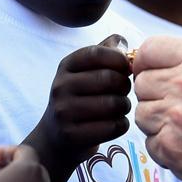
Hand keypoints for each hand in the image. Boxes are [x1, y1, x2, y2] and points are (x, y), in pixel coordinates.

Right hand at [27, 37, 131, 181]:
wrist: (55, 137)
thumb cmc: (80, 97)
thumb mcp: (85, 70)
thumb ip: (106, 50)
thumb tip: (125, 44)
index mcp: (66, 65)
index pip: (97, 53)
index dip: (119, 59)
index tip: (127, 68)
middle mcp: (61, 86)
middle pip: (109, 79)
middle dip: (125, 85)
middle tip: (123, 91)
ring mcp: (64, 112)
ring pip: (114, 104)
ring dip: (125, 106)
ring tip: (120, 107)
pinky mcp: (72, 136)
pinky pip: (113, 127)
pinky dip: (121, 125)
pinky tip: (114, 123)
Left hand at [133, 37, 181, 181]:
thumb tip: (145, 60)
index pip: (149, 49)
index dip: (146, 63)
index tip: (151, 72)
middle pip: (142, 82)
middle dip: (156, 95)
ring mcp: (176, 115)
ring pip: (142, 113)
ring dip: (159, 123)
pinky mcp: (171, 146)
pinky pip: (149, 142)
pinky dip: (165, 148)